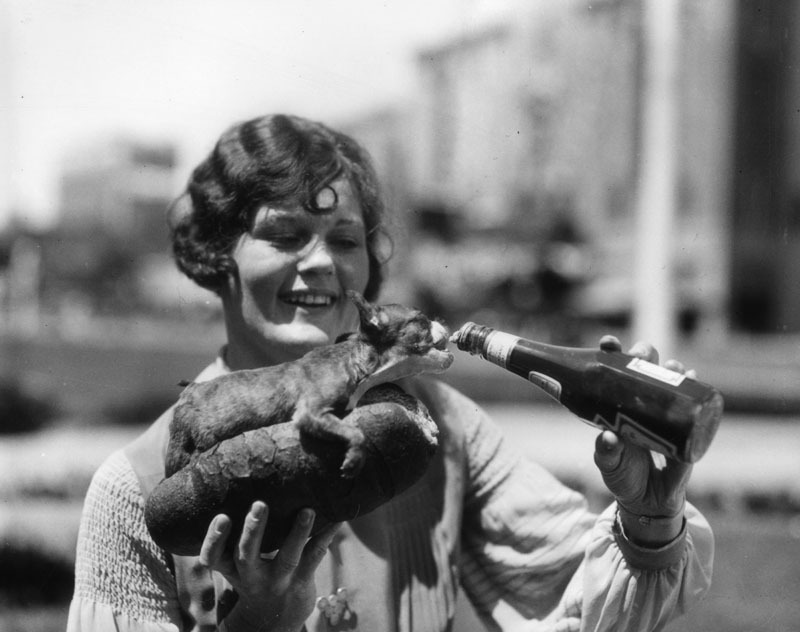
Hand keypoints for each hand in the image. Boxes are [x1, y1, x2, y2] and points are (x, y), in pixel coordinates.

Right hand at [199, 501, 340, 631]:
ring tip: (307, 510)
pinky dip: (326, 534)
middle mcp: (252, 576)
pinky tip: (338, 517)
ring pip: (287, 557)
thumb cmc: (252, 576)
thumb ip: (234, 537)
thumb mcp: (236, 565)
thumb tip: (247, 483)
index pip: (213, 557)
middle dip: (253, 530)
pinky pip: (314, 555)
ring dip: (297, 532)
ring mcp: (278, 580)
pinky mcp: (301, 581)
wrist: (271, 620)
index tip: (222, 516)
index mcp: (231, 568)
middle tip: (260, 505)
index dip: (214, 538)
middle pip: (247, 555)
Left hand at [593, 336, 692, 545]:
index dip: (611, 354)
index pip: (611, 373)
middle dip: (642, 354)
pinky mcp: (684, 428)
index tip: (609, 343)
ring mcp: (663, 413)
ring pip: (668, 381)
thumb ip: (606, 452)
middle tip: (640, 354)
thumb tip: (609, 437)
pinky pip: (690, 403)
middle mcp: (639, 403)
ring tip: (671, 364)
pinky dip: (693, 388)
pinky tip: (692, 374)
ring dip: (670, 368)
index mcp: (615, 405)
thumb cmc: (623, 476)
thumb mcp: (609, 465)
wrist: (649, 502)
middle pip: (641, 369)